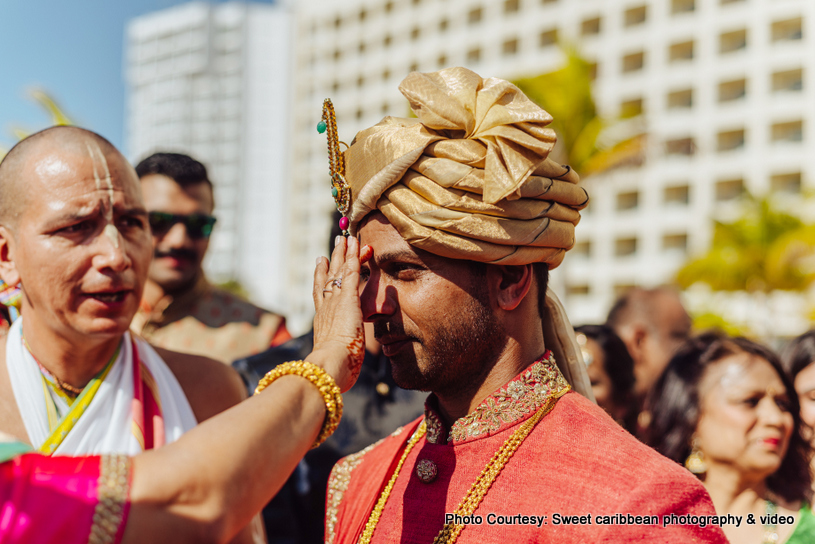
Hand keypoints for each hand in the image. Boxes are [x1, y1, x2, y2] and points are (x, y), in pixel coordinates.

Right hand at [309, 236, 371, 391]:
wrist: (329, 366)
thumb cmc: (332, 370)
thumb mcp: (334, 360)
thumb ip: (339, 357)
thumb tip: (343, 368)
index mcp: (322, 322)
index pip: (321, 295)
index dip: (321, 278)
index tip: (320, 264)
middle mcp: (325, 308)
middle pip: (327, 278)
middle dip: (331, 261)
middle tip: (333, 245)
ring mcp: (335, 302)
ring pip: (338, 271)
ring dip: (342, 253)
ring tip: (344, 238)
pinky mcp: (348, 299)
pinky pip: (351, 273)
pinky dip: (354, 258)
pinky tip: (357, 246)